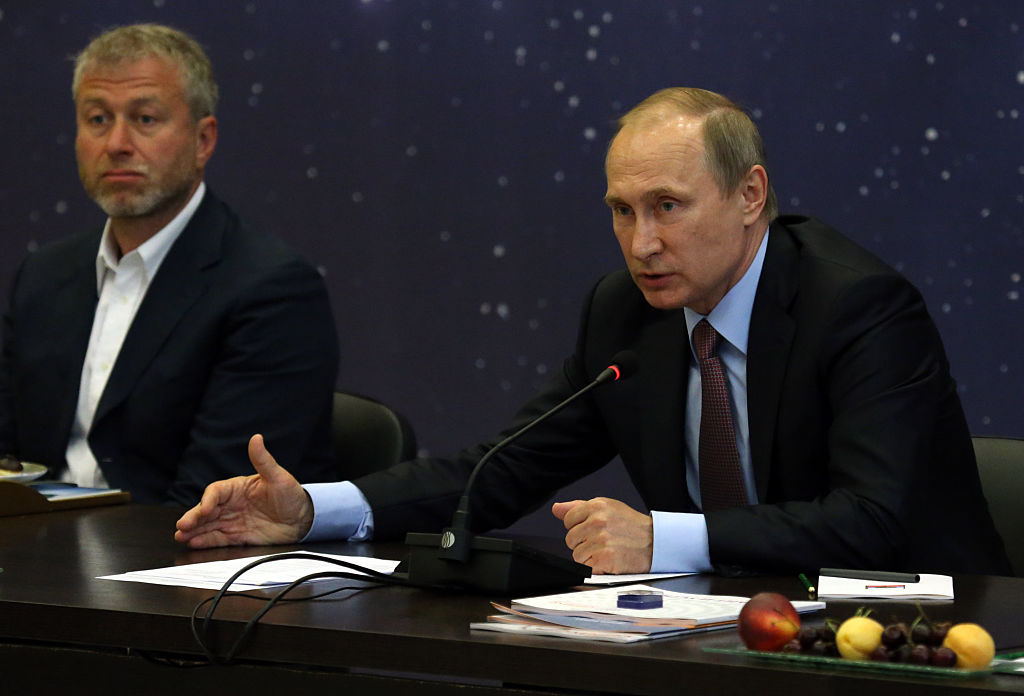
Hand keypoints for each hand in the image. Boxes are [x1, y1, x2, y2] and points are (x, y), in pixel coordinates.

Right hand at [174, 434, 313, 548]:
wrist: (303, 519)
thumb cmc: (291, 495)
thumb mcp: (278, 476)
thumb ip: (263, 460)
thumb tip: (256, 438)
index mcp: (238, 487)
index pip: (216, 491)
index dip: (208, 500)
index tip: (205, 509)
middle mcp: (232, 504)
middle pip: (206, 510)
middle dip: (194, 517)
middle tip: (183, 525)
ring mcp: (233, 520)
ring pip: (208, 525)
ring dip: (194, 530)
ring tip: (181, 536)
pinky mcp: (238, 536)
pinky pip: (218, 538)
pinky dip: (206, 541)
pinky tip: (195, 543)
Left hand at [551, 497, 652, 573]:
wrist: (656, 542)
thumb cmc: (631, 526)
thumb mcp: (607, 508)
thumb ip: (579, 508)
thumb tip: (557, 509)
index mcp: (597, 506)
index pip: (568, 520)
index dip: (578, 528)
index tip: (592, 530)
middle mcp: (597, 521)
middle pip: (570, 539)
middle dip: (583, 543)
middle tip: (602, 542)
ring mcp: (600, 540)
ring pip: (577, 555)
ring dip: (590, 557)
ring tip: (607, 550)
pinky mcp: (605, 558)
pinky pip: (586, 567)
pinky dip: (597, 567)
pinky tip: (610, 560)